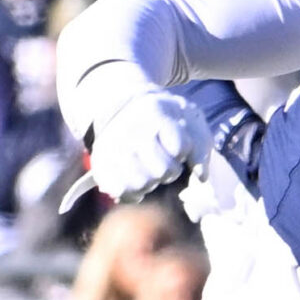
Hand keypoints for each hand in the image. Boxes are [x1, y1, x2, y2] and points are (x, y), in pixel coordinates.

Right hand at [87, 91, 209, 201]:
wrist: (126, 105)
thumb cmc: (167, 118)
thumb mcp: (191, 122)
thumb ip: (200, 148)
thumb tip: (200, 176)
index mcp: (155, 112)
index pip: (178, 148)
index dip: (182, 152)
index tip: (177, 145)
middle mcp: (129, 128)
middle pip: (162, 171)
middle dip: (169, 171)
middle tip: (165, 163)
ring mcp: (111, 147)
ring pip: (141, 184)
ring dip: (151, 183)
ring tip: (150, 172)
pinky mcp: (99, 162)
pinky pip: (119, 191)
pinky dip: (132, 193)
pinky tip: (137, 185)